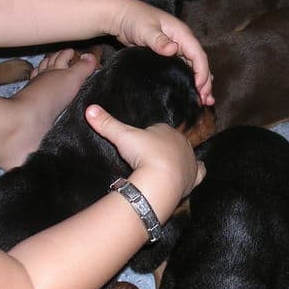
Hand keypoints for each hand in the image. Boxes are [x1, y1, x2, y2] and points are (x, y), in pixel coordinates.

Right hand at [85, 104, 204, 202]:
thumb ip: (107, 123)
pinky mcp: (194, 178)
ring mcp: (190, 162)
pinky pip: (200, 172)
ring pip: (186, 157)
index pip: (159, 129)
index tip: (139, 145)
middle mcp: (183, 144)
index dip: (148, 137)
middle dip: (162, 149)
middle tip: (147, 159)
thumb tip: (89, 108)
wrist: (160, 181)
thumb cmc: (144, 154)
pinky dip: (195, 173)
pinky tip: (190, 175)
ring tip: (164, 168)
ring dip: (177, 161)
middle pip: (172, 144)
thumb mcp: (122, 137)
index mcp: (167, 131)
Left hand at [107, 0, 214, 105]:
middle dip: (205, 82)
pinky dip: (189, 80)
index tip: (199, 88)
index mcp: (182, 34)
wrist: (120, 16)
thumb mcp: (146, 30)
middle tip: (205, 101)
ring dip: (200, 83)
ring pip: (193, 67)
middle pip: (199, 63)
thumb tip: (173, 49)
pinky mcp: (168, 54)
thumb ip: (159, 40)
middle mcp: (183, 41)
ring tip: (203, 101)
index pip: (198, 55)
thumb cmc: (134, 19)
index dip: (202, 72)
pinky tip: (191, 90)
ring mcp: (177, 48)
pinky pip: (184, 68)